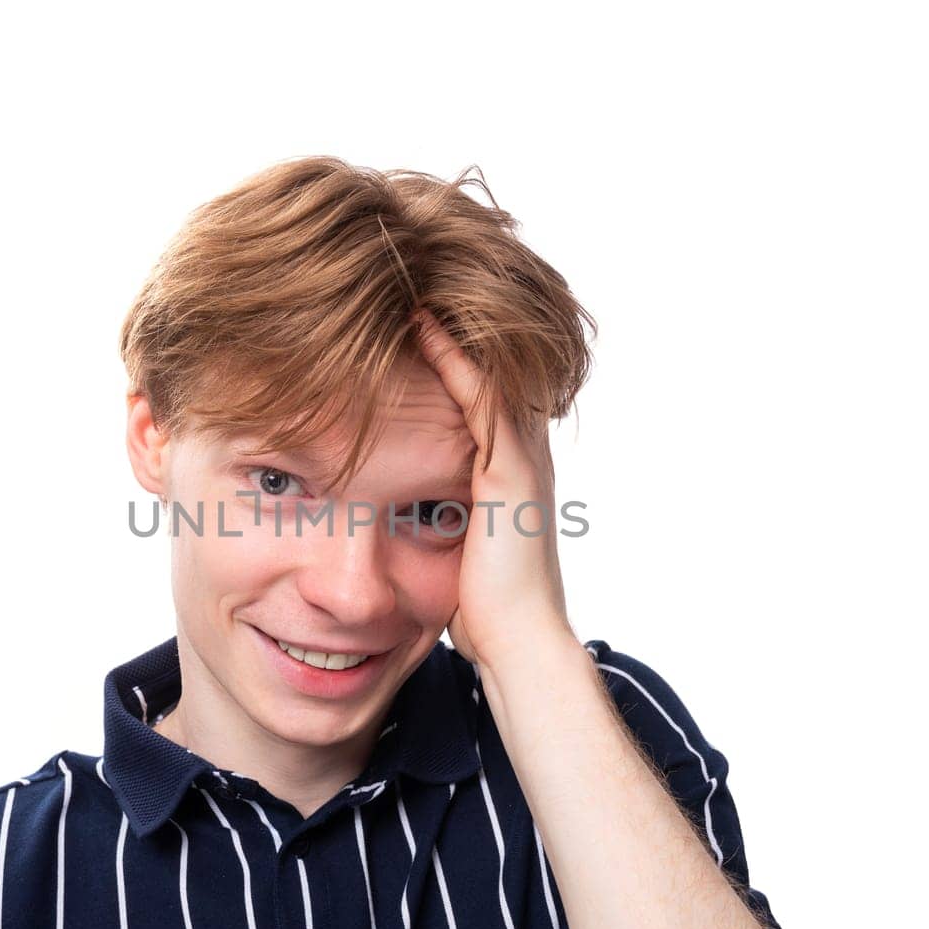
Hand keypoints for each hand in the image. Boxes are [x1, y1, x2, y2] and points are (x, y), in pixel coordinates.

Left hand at [412, 308, 574, 669]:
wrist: (518, 646)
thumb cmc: (485, 612)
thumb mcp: (457, 549)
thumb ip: (441, 518)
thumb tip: (405, 516)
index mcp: (512, 473)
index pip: (484, 394)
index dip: (455, 354)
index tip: (414, 318)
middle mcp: (523, 457)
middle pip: (493, 370)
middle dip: (459, 327)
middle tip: (417, 282)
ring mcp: (521, 461)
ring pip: (489, 371)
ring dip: (453, 328)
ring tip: (415, 288)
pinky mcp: (510, 473)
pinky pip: (481, 398)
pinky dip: (454, 358)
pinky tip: (424, 327)